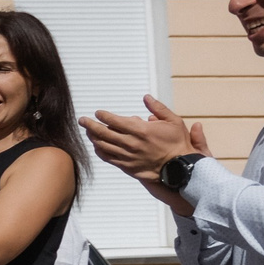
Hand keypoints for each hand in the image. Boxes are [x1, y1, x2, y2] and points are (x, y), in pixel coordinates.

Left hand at [83, 96, 199, 180]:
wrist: (180, 167)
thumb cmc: (177, 143)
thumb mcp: (173, 121)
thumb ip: (158, 108)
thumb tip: (146, 97)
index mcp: (141, 130)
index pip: (114, 121)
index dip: (103, 116)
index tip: (98, 112)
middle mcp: (131, 143)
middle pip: (103, 133)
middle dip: (90, 125)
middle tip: (82, 120)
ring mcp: (127, 156)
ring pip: (103, 146)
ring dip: (93, 137)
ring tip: (88, 132)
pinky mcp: (127, 167)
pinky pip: (108, 158)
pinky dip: (100, 151)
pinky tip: (97, 146)